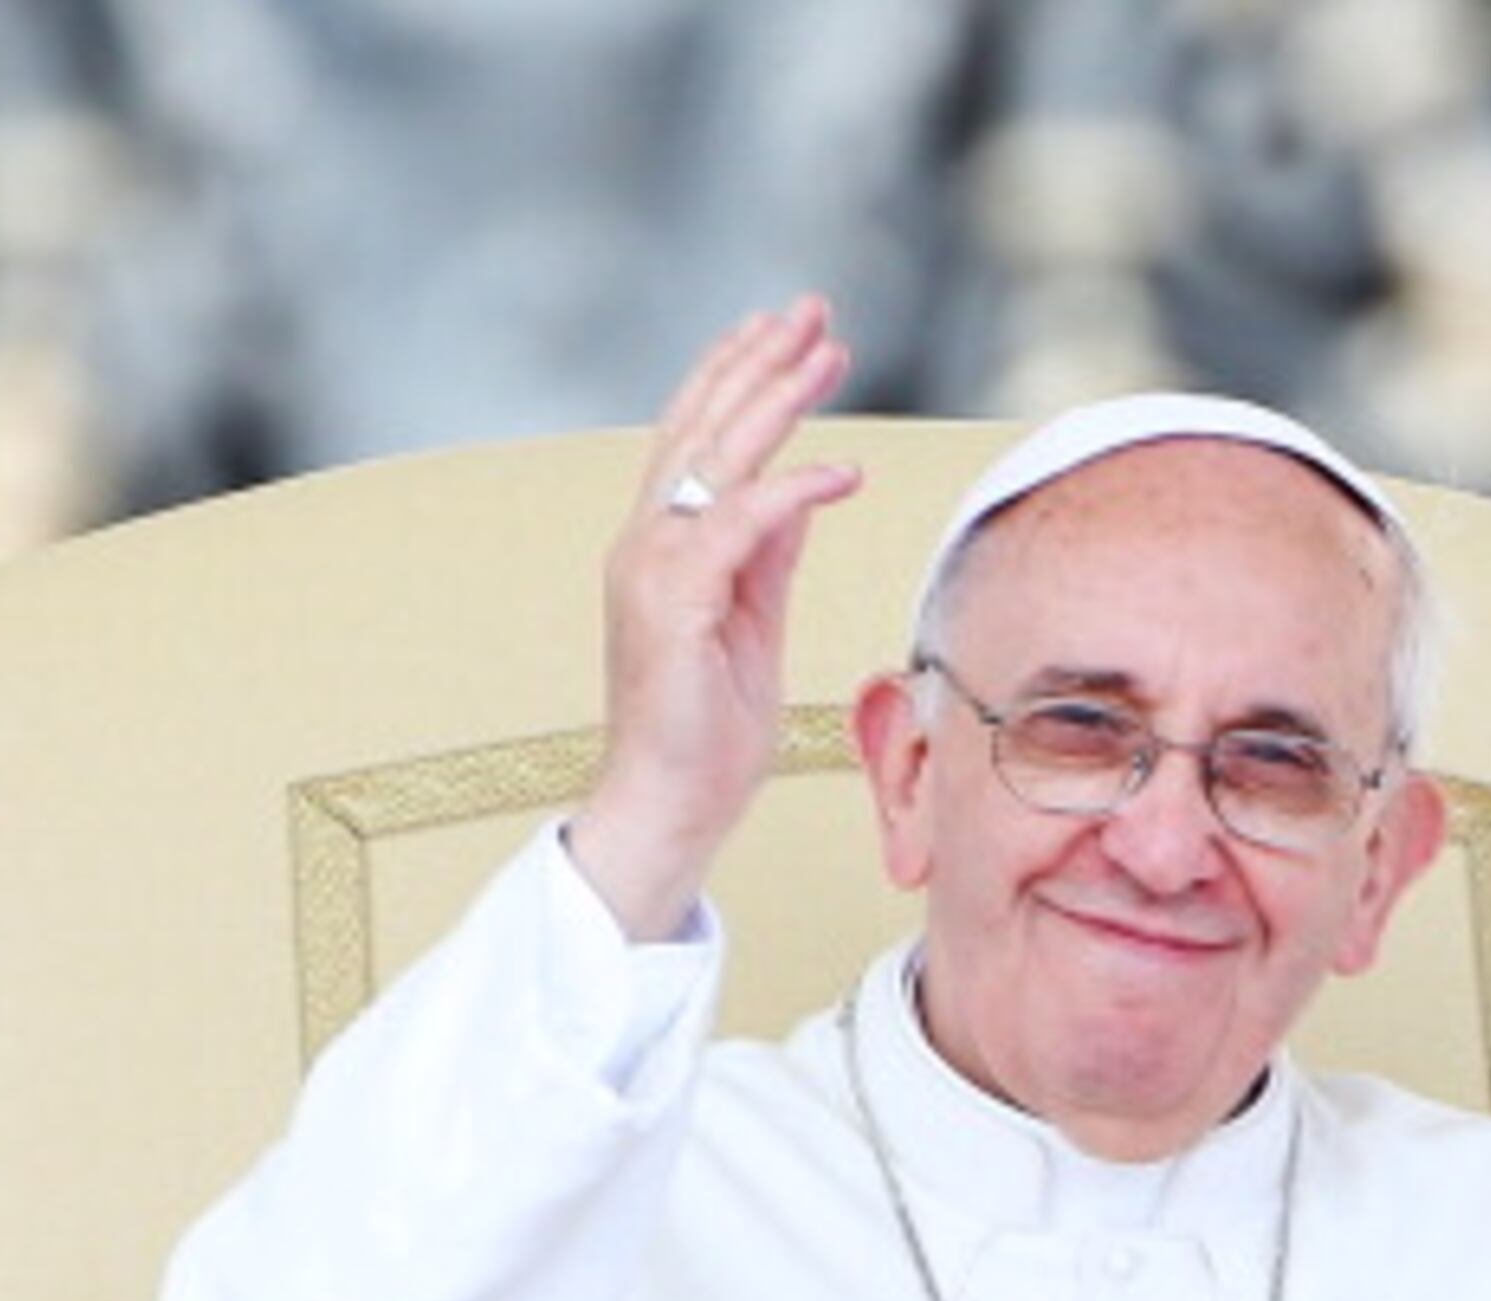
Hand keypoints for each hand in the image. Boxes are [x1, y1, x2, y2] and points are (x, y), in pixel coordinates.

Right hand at [572, 296, 864, 938]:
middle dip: (758, 359)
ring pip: (716, 457)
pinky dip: (793, 490)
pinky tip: (844, 468)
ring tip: (825, 348)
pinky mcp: (671, 602)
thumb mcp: (754, 619)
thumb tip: (805, 489)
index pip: (699, 438)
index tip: (792, 334)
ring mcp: (651, 568)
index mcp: (663, 544)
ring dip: (774, 397)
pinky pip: (740, 524)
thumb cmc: (709, 727)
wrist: (670, 803)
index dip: (742, 378)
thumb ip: (770, 551)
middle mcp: (646, 541)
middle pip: (701, 425)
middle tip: (812, 307)